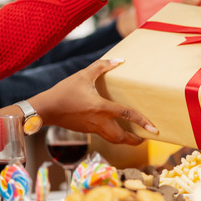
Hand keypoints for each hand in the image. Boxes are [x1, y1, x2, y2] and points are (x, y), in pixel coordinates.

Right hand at [30, 59, 156, 145]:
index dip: (142, 122)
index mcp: (101, 108)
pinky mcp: (87, 130)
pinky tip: (116, 129)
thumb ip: (102, 66)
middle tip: (146, 137)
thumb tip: (119, 60)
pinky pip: (104, 136)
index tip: (154, 129)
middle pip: (121, 138)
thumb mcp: (83, 75)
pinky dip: (114, 136)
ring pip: (113, 140)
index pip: (127, 115)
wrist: (45, 108)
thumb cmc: (64, 91)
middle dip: (135, 140)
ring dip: (125, 140)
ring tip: (134, 137)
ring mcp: (93, 128)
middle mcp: (99, 121)